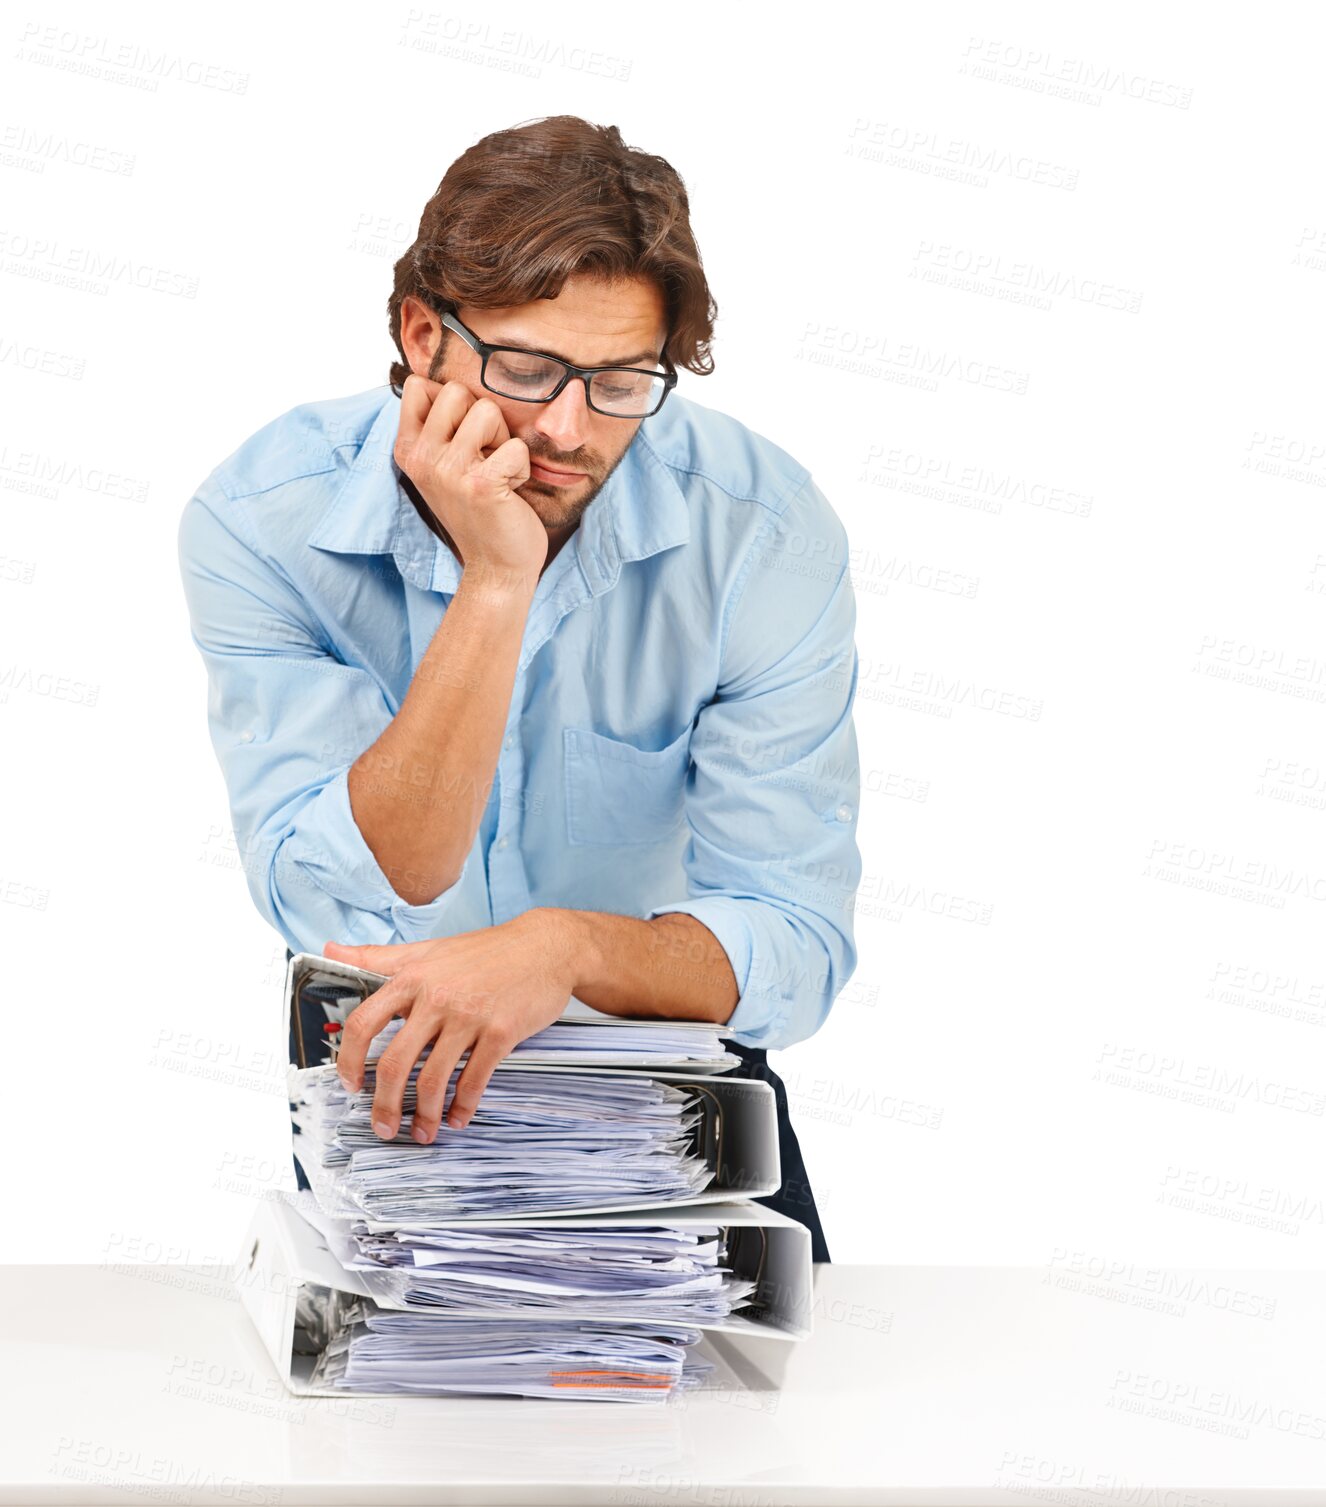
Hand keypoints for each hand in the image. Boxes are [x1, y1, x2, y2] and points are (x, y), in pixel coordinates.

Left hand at [322, 909, 577, 1142]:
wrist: (546, 946)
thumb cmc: (486, 950)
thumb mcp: (427, 948)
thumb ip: (377, 956)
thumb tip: (329, 950)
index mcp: (412, 978)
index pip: (363, 1023)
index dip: (349, 1060)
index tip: (351, 1084)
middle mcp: (436, 997)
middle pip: (394, 1063)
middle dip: (384, 1105)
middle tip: (384, 1127)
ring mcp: (469, 1017)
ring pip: (433, 1080)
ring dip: (424, 1116)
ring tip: (422, 1132)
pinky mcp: (501, 1033)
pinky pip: (474, 1081)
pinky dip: (463, 1108)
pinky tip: (458, 1117)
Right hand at [394, 373, 547, 588]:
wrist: (496, 568)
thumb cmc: (478, 511)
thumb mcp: (443, 466)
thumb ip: (438, 426)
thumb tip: (445, 375)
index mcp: (407, 450)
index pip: (420, 386)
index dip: (452, 403)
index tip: (462, 439)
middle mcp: (421, 458)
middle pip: (456, 391)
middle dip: (482, 418)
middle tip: (484, 458)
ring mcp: (448, 471)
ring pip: (487, 410)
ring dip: (503, 440)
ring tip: (497, 473)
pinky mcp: (480, 485)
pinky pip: (515, 445)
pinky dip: (522, 466)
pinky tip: (510, 492)